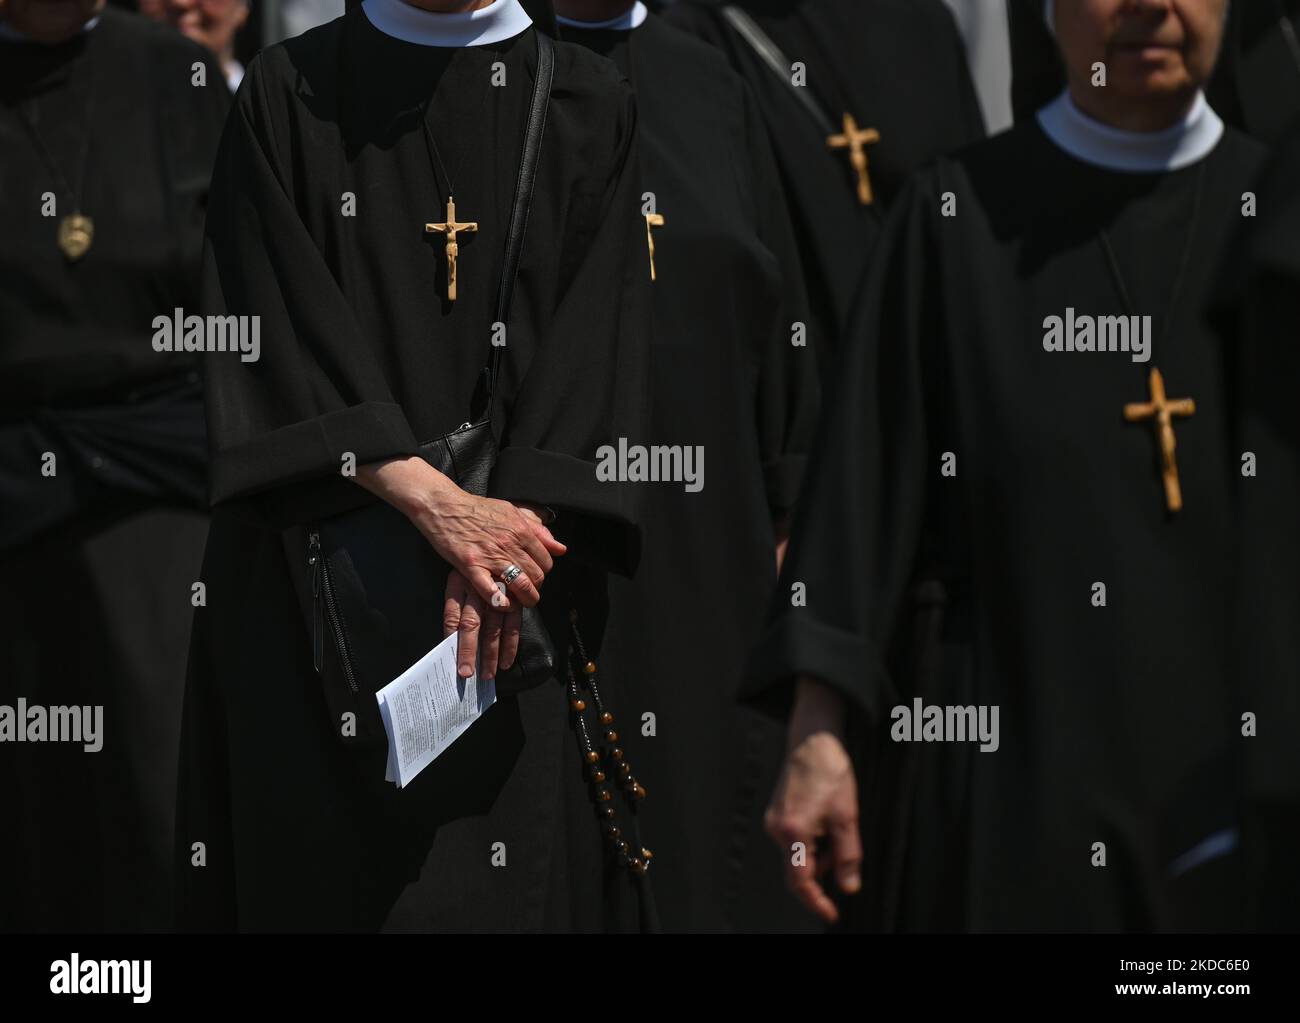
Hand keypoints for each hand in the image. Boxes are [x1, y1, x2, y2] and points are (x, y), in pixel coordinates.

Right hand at [352, 457, 565, 606]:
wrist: (444, 507)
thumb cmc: (476, 509)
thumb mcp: (512, 512)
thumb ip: (538, 530)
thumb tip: (560, 548)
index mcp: (521, 530)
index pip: (546, 561)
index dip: (543, 573)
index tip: (535, 577)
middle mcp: (510, 543)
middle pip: (536, 576)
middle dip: (535, 589)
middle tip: (528, 592)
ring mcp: (490, 556)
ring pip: (521, 585)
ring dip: (525, 600)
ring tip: (521, 602)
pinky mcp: (471, 566)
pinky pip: (491, 590)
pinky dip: (500, 602)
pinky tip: (502, 604)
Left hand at [443, 569, 521, 678]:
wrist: (497, 540)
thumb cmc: (474, 561)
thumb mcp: (458, 574)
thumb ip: (455, 606)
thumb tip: (450, 639)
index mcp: (458, 583)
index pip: (451, 616)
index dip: (451, 638)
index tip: (450, 659)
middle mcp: (477, 588)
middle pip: (470, 625)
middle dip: (468, 651)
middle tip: (467, 673)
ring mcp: (498, 593)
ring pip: (493, 628)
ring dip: (491, 653)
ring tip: (489, 674)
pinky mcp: (515, 597)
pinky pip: (513, 624)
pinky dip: (510, 644)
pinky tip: (507, 661)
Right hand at [765, 678, 861, 922]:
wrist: (812, 739)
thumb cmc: (830, 772)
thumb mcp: (847, 817)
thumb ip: (847, 856)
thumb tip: (848, 887)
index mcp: (792, 832)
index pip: (800, 881)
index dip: (816, 902)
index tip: (831, 914)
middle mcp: (776, 829)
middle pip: (798, 869)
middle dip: (823, 871)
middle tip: (846, 856)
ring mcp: (774, 820)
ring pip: (798, 854)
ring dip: (820, 854)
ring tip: (839, 828)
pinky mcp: (777, 813)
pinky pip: (794, 839)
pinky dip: (813, 841)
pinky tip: (827, 821)